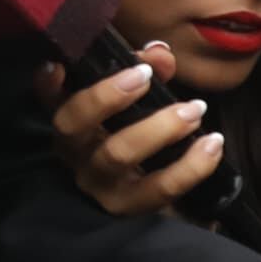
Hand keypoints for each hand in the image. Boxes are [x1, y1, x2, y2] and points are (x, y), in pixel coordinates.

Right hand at [34, 45, 221, 214]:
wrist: (158, 190)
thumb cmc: (140, 133)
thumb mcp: (139, 98)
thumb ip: (146, 69)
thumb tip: (159, 53)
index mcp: (72, 122)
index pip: (50, 100)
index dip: (47, 85)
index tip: (58, 66)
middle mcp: (75, 153)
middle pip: (76, 124)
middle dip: (110, 96)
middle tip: (146, 76)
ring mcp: (99, 183)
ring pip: (118, 154)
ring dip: (159, 127)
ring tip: (194, 109)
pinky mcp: (129, 207)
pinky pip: (160, 188)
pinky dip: (191, 166)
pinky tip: (213, 144)